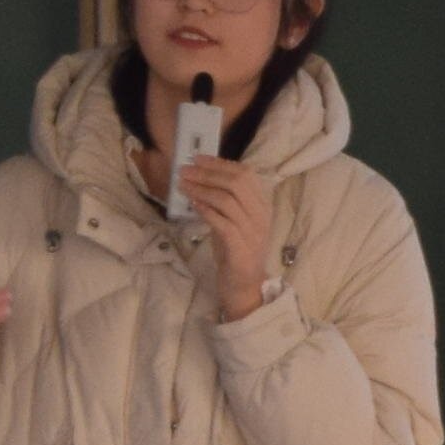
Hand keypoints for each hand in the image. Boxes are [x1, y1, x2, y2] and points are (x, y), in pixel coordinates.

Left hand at [174, 155, 273, 319]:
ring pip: (228, 200)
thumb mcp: (232, 222)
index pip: (245, 174)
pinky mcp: (240, 247)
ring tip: (183, 185)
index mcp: (262, 206)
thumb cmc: (235, 252)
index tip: (198, 158)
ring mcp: (252, 232)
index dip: (220, 163)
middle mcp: (261, 216)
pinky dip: (206, 210)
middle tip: (185, 170)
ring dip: (202, 189)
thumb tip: (199, 180)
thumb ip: (223, 202)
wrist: (244, 286)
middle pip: (237, 183)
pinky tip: (192, 204)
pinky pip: (222, 222)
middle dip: (208, 173)